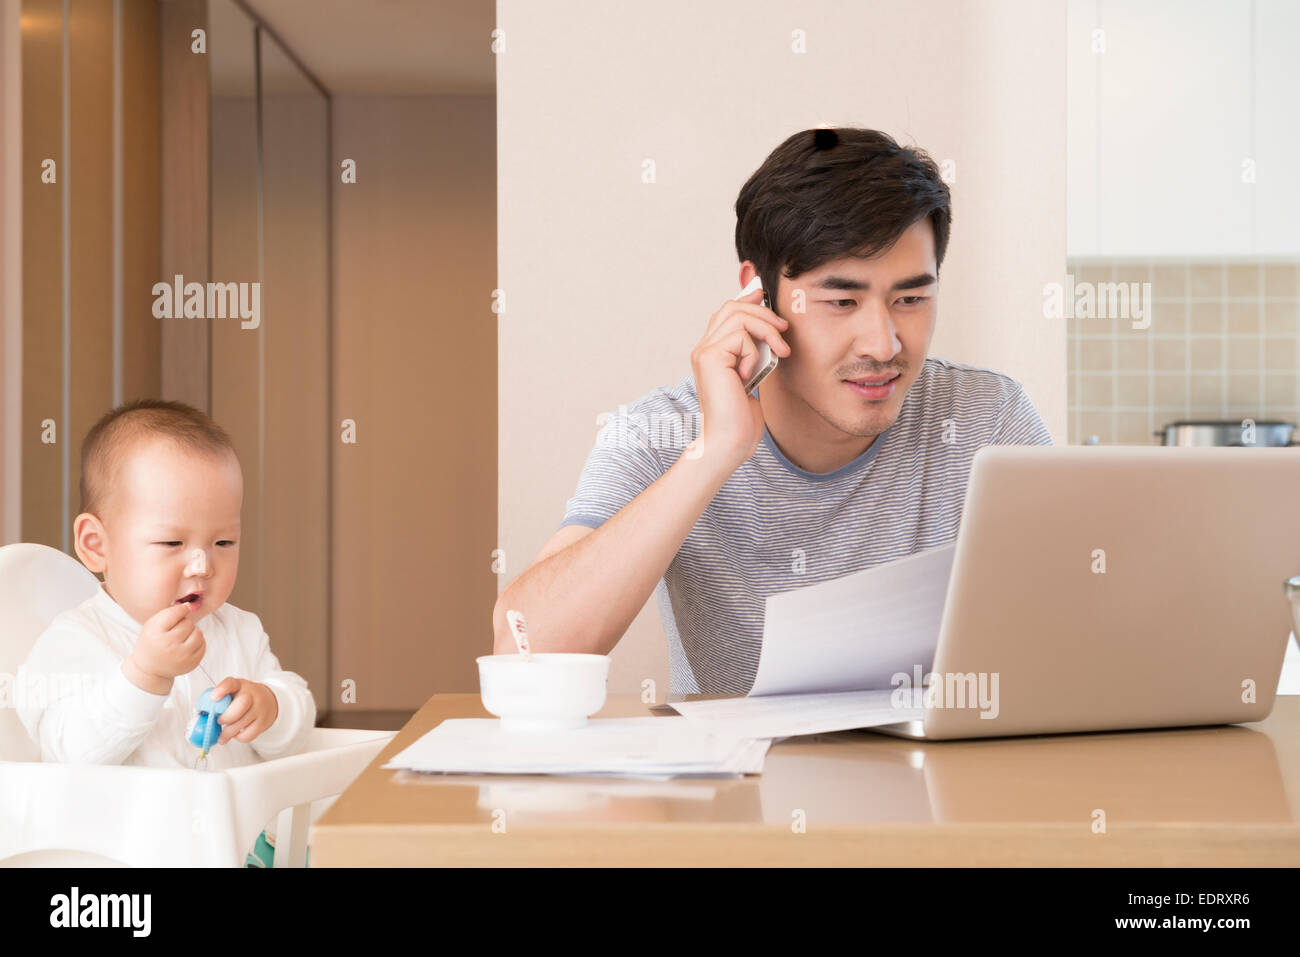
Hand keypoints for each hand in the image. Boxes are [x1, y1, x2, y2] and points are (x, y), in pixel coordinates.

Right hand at [122, 602, 205, 694]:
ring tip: (182, 637)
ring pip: (198, 632)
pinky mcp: (192, 663)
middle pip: (188, 623)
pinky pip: (203, 644)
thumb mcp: (151, 625)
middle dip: (184, 623)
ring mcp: (182, 656)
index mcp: (156, 634)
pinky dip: (197, 642)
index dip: (182, 609)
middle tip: (175, 630)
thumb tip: (189, 605)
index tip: (183, 609)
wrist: (150, 669)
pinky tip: (187, 645)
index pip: (175, 613)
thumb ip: (168, 613)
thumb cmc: (152, 642)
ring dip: (192, 632)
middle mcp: (169, 645)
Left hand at [211, 677, 278, 743]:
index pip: (231, 684)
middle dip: (226, 717)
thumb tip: (201, 716)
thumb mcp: (233, 692)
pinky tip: (236, 734)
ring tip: (222, 737)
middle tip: (219, 722)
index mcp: (239, 685)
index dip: (222, 690)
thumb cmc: (244, 697)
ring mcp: (259, 708)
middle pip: (240, 705)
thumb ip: (219, 700)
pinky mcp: (263, 722)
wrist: (268, 700)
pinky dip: (239, 738)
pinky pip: (248, 734)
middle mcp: (251, 695)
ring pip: (242, 723)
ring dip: (228, 733)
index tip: (213, 697)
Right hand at [689, 286, 790, 467]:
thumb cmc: (741, 419)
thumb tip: (770, 329)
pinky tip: (753, 375)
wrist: (730, 442)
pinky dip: (755, 353)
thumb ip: (756, 353)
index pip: (727, 312)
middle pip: (732, 307)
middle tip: (784, 329)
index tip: (766, 295)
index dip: (747, 299)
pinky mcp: (709, 357)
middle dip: (763, 312)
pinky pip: (740, 337)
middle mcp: (703, 349)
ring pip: (737, 315)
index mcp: (712, 352)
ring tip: (781, 350)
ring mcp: (704, 352)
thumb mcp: (754, 377)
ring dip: (767, 328)